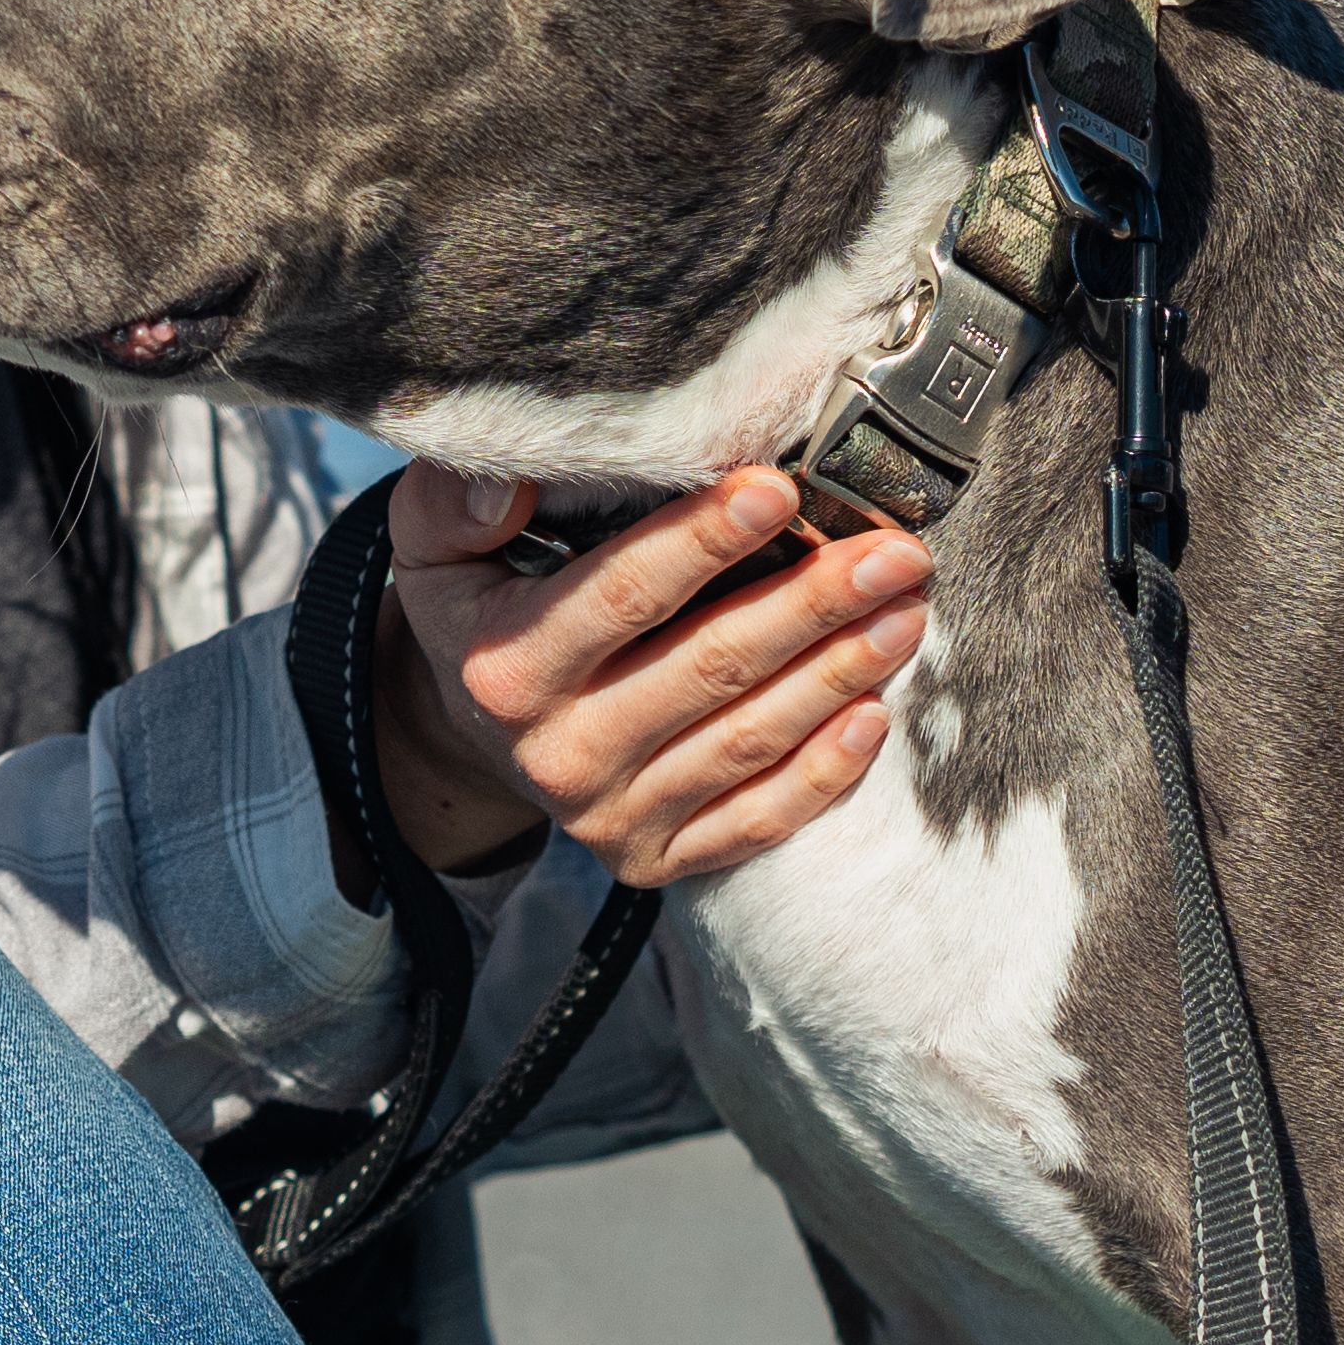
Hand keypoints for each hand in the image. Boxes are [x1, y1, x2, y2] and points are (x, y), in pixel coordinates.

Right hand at [362, 463, 932, 892]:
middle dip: (814, 605)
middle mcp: (559, 753)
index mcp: (508, 666)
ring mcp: (612, 817)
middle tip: (897, 552)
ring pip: (747, 742)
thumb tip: (512, 483)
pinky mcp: (656, 860)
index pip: (623, 595)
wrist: (472, 734)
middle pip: (710, 669)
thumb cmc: (480, 607)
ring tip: (907, 610)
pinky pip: (756, 821)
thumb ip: (454, 500)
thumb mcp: (436, 547)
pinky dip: (822, 772)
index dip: (704, 541)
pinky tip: (874, 713)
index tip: (781, 488)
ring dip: (840, 675)